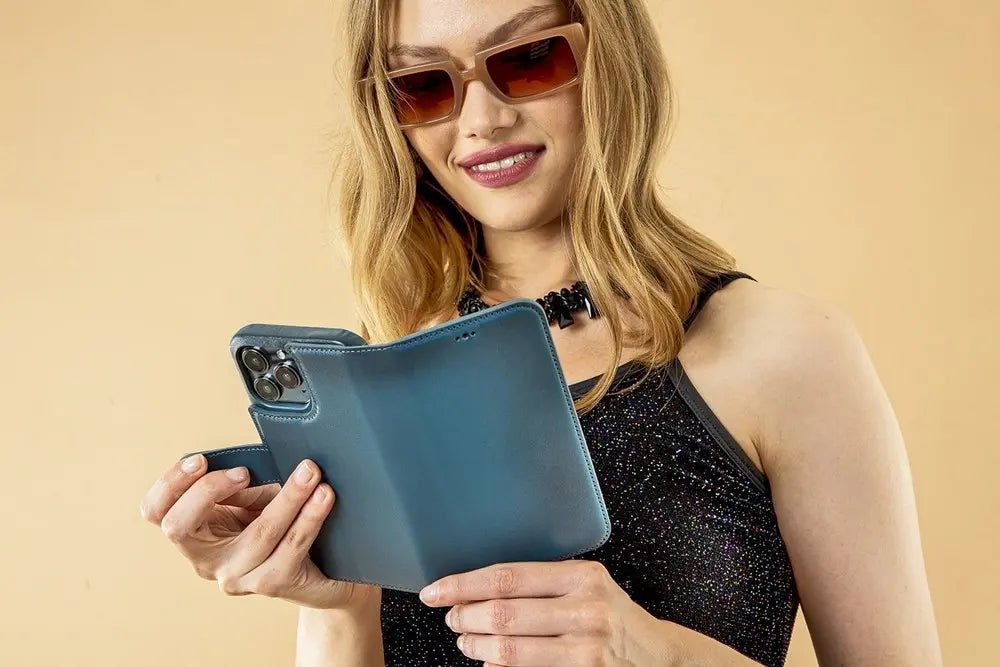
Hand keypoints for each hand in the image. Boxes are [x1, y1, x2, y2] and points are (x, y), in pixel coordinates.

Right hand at [139, 453, 378, 609]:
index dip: (169, 485)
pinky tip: (323, 495)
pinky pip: (292, 546)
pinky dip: (310, 516)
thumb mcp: (252, 498)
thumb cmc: (281, 527)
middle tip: (243, 471)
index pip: (155, 512)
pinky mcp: (273, 584)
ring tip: (310, 472)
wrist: (320, 572)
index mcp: (195, 533)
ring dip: (288, 497)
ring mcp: (237, 577)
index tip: (199, 461)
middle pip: (179, 527)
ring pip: (257, 534)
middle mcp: (207, 560)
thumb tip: (247, 460)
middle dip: (206, 491)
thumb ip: (240, 481)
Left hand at [417, 560, 675, 665]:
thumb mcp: (587, 585)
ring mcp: (586, 648)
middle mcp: (586, 610)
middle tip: (453, 618)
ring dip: (477, 646)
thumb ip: (543, 582)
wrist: (657, 657)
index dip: (464, 584)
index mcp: (581, 577)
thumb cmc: (612, 616)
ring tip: (466, 640)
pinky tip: (490, 662)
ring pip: (509, 650)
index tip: (434, 591)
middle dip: (465, 617)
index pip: (508, 577)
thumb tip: (476, 590)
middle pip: (503, 613)